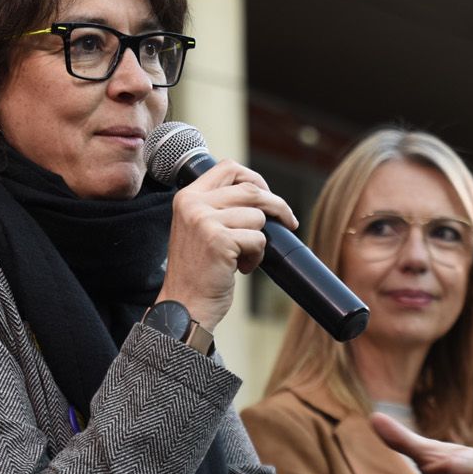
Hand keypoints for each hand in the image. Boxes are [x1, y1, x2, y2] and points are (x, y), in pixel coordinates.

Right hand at [156, 159, 296, 332]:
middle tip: (288, 222)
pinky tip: (240, 268)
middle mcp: (193, 204)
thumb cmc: (197, 271)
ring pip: (258, 217)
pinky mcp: (219, 241)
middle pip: (251, 190)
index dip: (254, 178)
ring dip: (259, 240)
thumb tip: (260, 192)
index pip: (228, 167)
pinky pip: (258, 239)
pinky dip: (257, 257)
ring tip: (242, 257)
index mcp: (187, 197)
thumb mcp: (198, 228)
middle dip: (277, 206)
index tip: (267, 195)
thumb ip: (218, 206)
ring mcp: (205, 221)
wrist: (184, 306)